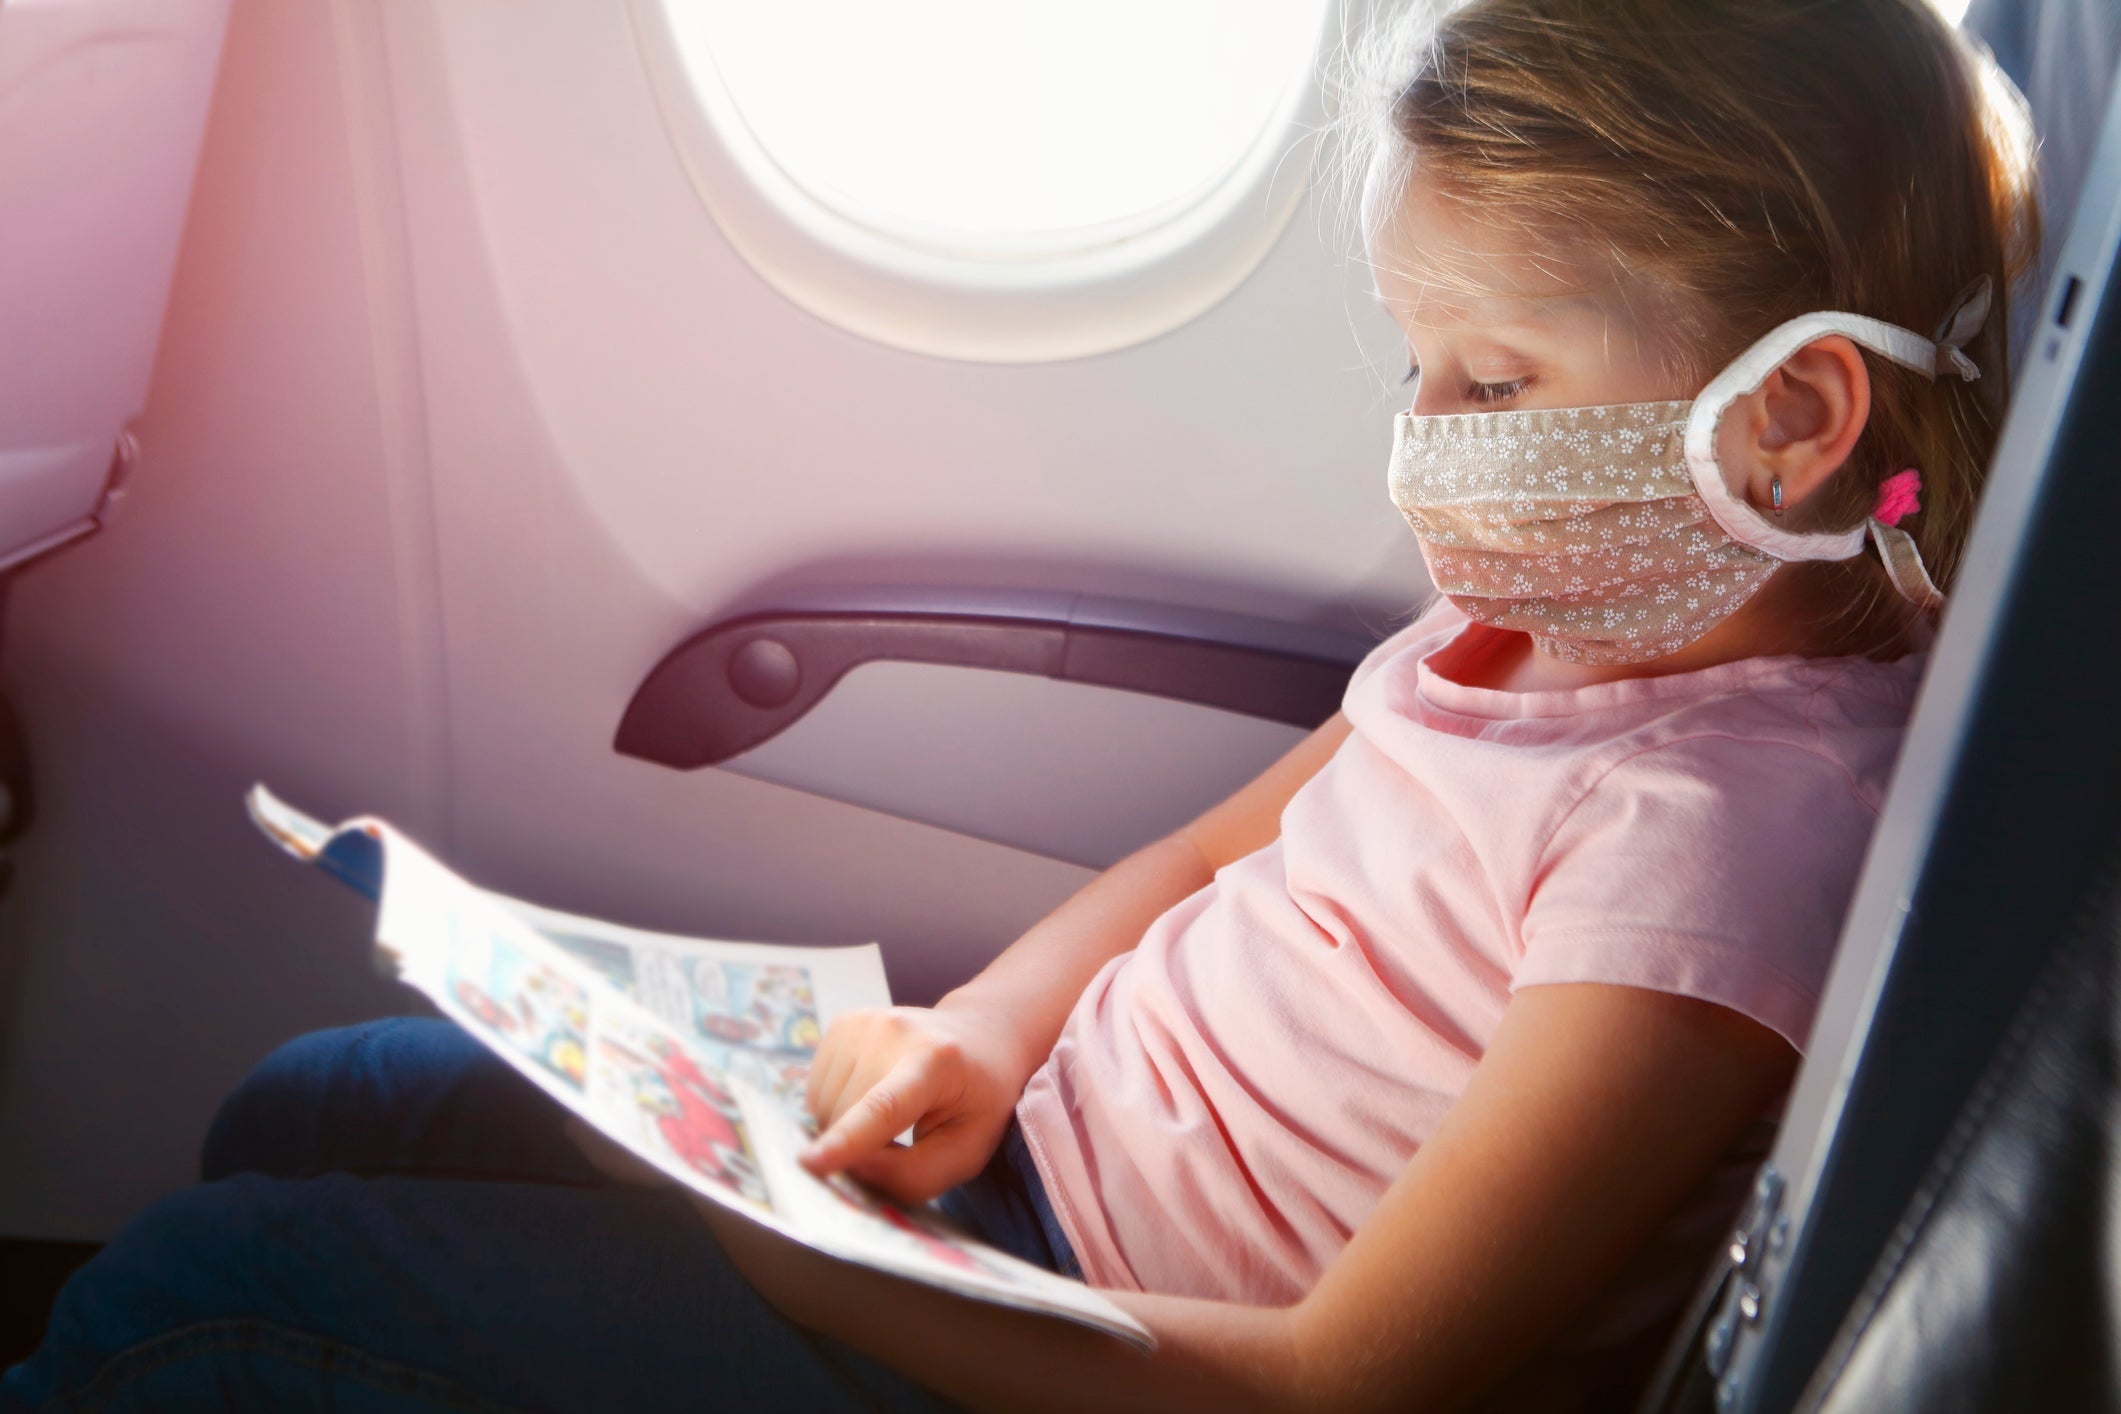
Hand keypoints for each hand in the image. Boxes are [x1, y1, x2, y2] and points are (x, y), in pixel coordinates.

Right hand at [802, 1002, 1039, 1202]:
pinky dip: (837, 1109)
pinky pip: (817, 1091)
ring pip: (823, 1107)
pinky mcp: (843, 1023)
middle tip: (900, 1144)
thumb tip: (855, 1169)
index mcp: (936, 1062)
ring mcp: (864, 1022)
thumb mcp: (968, 1149)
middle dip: (859, 1149)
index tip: (810, 1164)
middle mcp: (894, 1031)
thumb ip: (916, 1174)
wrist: (980, 1035)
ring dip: (846, 1129)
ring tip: (891, 1118)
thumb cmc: (977, 1101)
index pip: (884, 1107)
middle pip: (845, 1117)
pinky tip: (871, 1097)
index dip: (847, 1140)